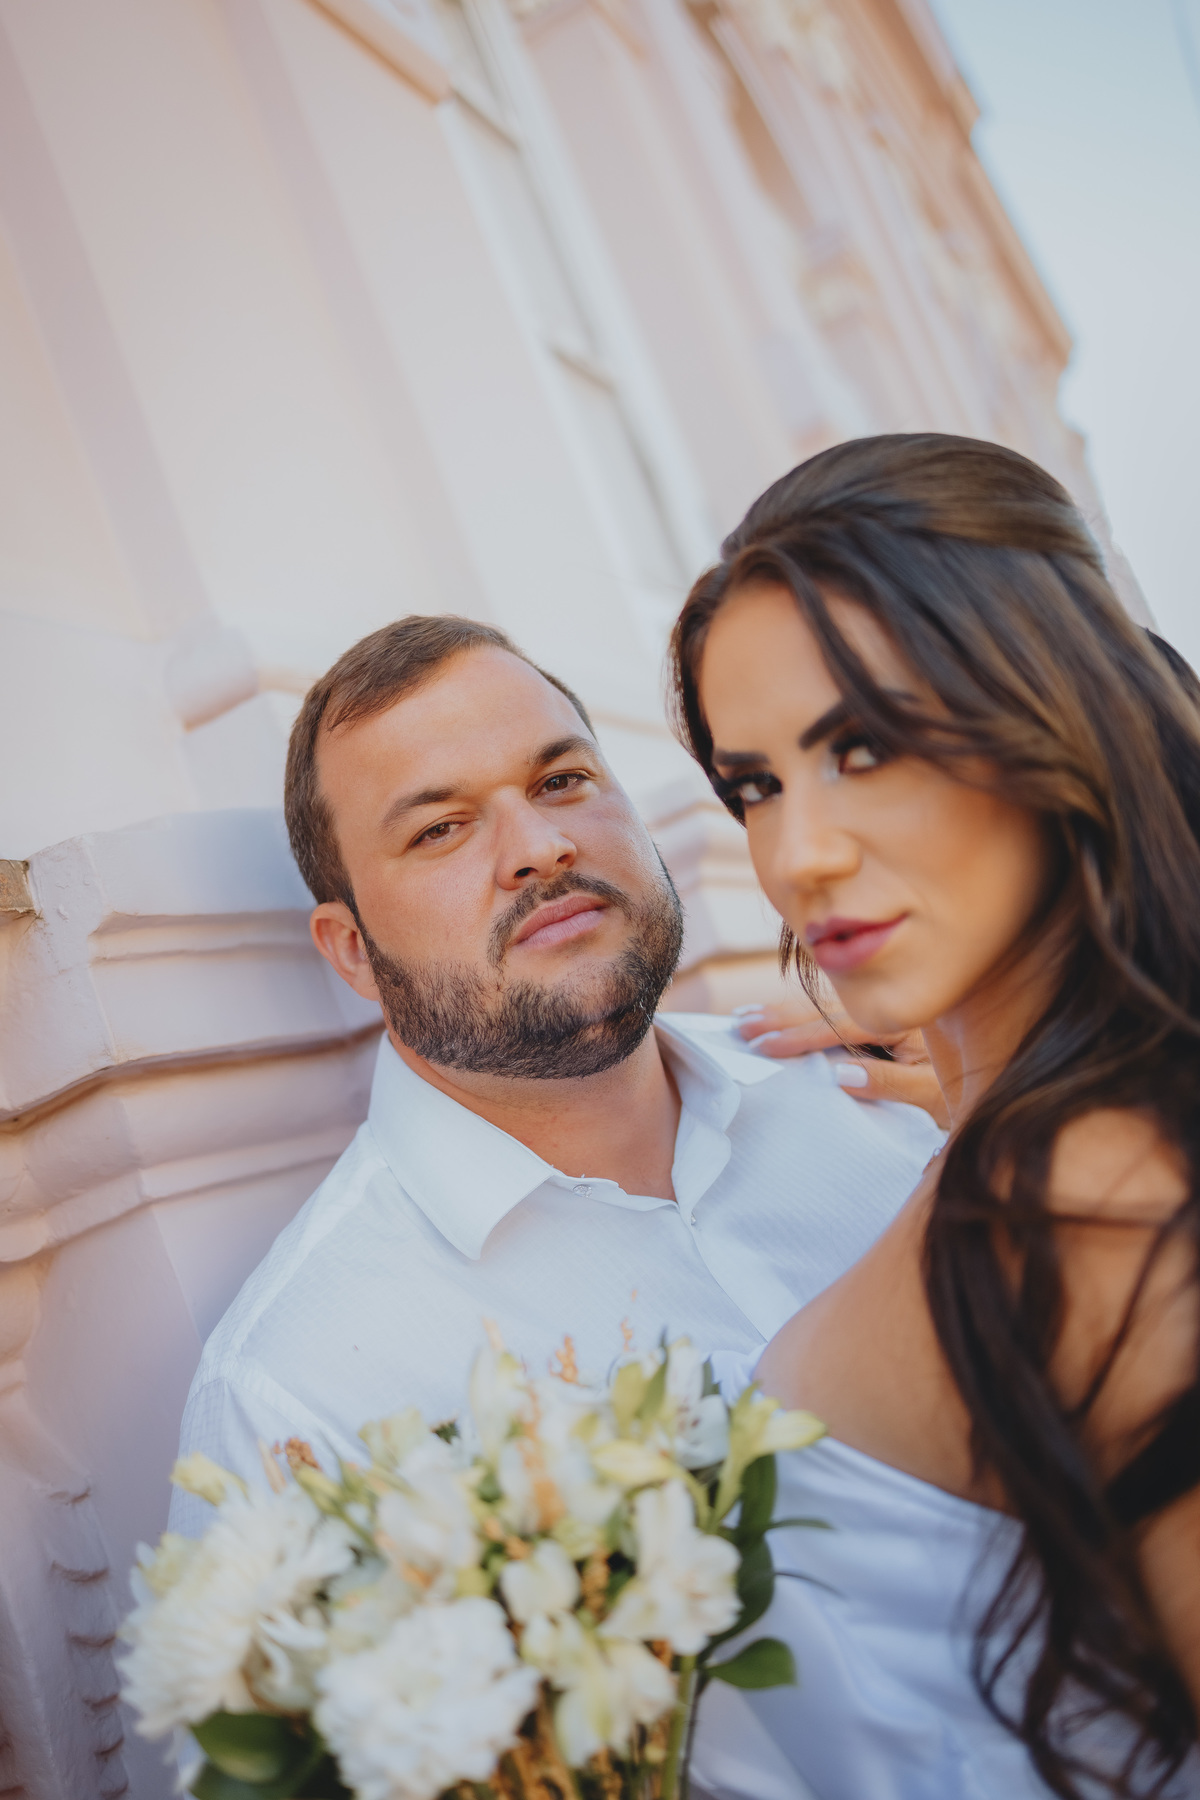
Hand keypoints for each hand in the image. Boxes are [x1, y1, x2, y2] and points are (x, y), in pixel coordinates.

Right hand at [732, 997, 948, 1129]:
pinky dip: (805, 1017)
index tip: (765, 1045)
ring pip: (828, 1008)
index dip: (800, 1035)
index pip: (841, 1025)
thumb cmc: (966, 1098)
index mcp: (905, 1023)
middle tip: (741, 1025)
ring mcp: (888, 1016)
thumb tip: (838, 1074)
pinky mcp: (885, 1028)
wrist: (996, 1089)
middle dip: (782, 1016)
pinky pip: (837, 1016)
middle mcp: (894, 1011)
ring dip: (786, 1013)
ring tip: (747, 1017)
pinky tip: (781, 1018)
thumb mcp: (930, 1098)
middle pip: (828, 1008)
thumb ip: (888, 1084)